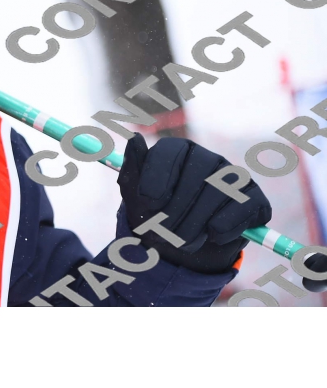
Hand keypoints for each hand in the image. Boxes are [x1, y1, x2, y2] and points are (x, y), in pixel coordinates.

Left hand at [118, 134, 271, 273]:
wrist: (181, 249)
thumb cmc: (156, 215)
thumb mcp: (135, 196)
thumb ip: (132, 167)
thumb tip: (134, 138)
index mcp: (178, 150)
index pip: (170, 151)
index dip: (157, 177)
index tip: (148, 203)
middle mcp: (208, 158)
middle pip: (196, 173)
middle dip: (176, 209)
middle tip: (163, 233)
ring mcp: (234, 176)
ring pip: (219, 191)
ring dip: (196, 223)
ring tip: (182, 241)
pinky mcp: (254, 198)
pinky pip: (243, 207)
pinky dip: (224, 227)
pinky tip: (211, 236)